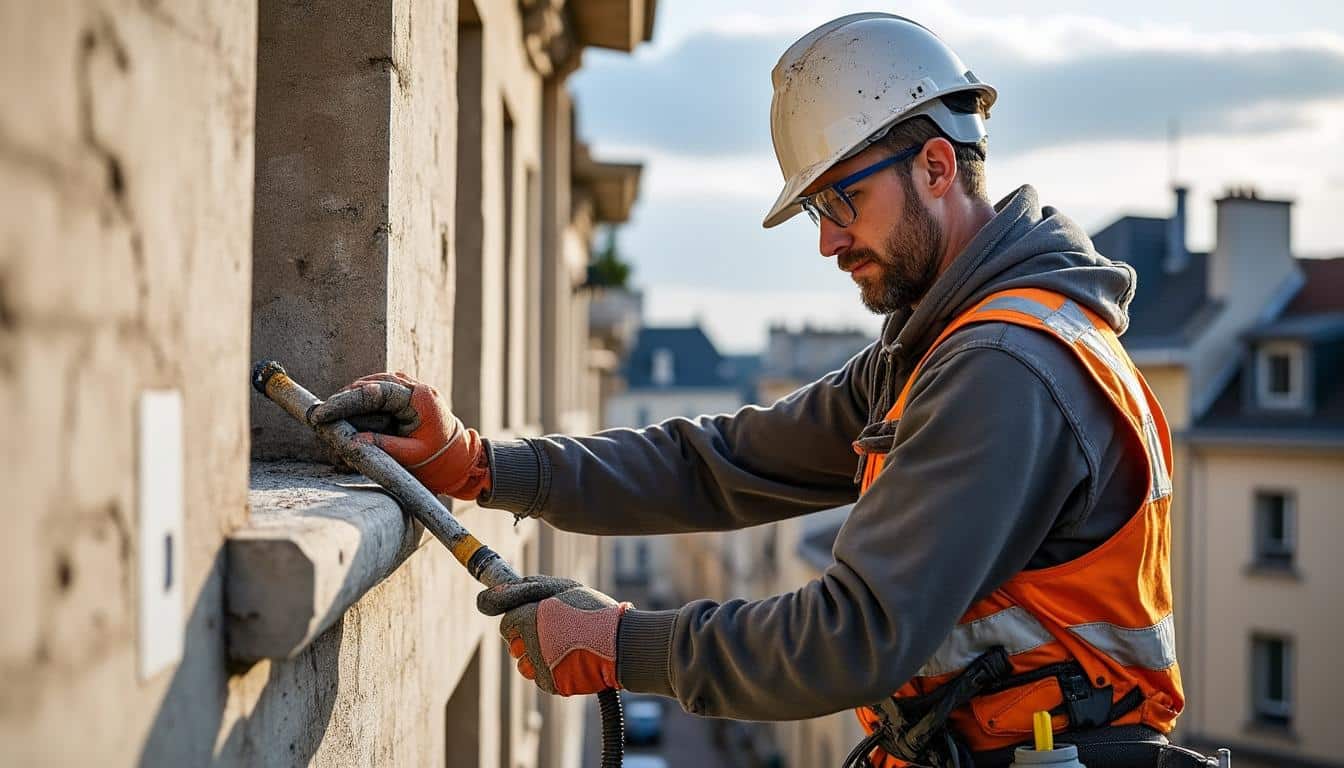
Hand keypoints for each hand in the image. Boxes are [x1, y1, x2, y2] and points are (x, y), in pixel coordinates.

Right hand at [308, 371, 490, 498]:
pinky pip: (375, 397)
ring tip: (330, 423)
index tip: (323, 413)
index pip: (374, 392)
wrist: (459, 460)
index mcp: (420, 398)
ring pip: (370, 389)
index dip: (345, 402)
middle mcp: (413, 387)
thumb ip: (383, 446)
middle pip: (369, 386)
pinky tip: (346, 422)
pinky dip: (359, 408)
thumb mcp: (411, 456)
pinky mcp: (402, 398)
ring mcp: (408, 390)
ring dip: (349, 405)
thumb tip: (350, 442)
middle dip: (343, 402)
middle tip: (320, 418)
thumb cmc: (440, 460)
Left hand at [477, 575, 630, 695]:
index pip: (507, 625)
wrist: (623, 642)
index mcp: (529, 617)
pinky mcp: (553, 684)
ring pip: (525, 666)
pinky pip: (543, 679)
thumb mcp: (561, 589)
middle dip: (527, 641)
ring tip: (566, 647)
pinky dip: (554, 672)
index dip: (520, 621)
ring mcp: (541, 665)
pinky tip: (574, 660)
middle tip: (555, 633)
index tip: (538, 619)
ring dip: (539, 658)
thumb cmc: (594, 611)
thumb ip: (524, 589)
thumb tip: (486, 596)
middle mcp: (531, 643)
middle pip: (513, 647)